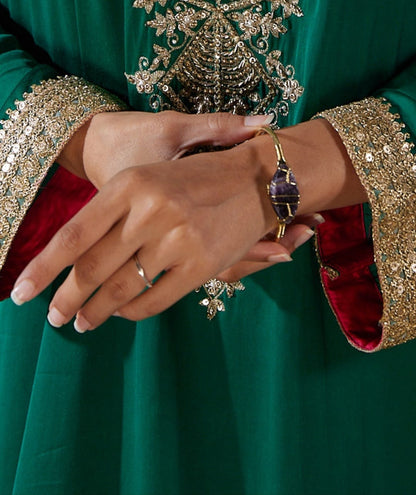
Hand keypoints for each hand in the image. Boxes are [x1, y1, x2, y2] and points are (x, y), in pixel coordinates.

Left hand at [11, 119, 366, 330]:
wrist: (254, 179)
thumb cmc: (194, 181)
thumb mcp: (148, 183)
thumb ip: (113, 220)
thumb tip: (73, 264)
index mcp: (130, 184)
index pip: (73, 235)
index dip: (43, 268)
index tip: (22, 292)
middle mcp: (150, 210)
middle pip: (92, 267)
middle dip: (66, 298)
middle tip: (53, 317)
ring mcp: (177, 239)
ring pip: (121, 288)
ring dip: (96, 311)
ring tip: (81, 322)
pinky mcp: (202, 265)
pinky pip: (155, 300)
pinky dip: (133, 312)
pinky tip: (122, 313)